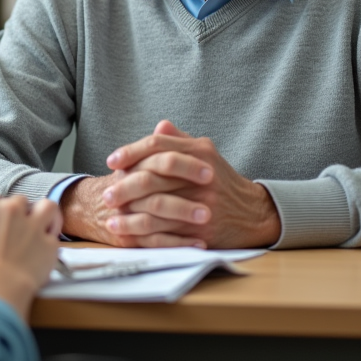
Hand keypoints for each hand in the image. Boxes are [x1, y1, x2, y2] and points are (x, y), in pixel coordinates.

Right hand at [0, 192, 61, 318]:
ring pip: (46, 206)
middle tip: (13, 234)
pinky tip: (43, 251)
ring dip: (43, 216)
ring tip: (40, 228)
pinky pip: (54, 237)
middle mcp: (9, 208)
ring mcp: (31, 223)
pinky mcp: (49, 242)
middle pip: (18, 202)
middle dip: (17, 216)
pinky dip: (49, 243)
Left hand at [101, 120, 280, 248]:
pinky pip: (165, 233)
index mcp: (200, 151)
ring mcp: (202, 204)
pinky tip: (127, 233)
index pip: (157, 146)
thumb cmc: (222, 181)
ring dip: (128, 214)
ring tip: (110, 218)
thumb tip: (159, 127)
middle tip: (106, 195)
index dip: (131, 152)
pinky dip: (142, 234)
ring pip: (155, 207)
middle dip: (124, 186)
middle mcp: (202, 176)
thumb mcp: (206, 154)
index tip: (111, 161)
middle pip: (152, 177)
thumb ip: (181, 141)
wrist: (253, 213)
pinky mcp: (202, 230)